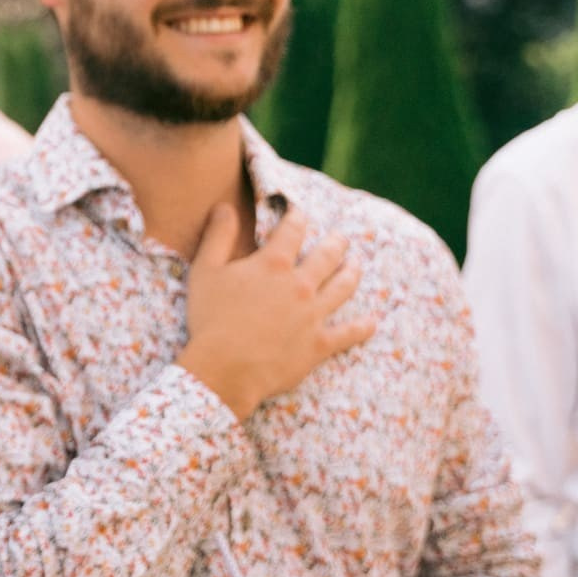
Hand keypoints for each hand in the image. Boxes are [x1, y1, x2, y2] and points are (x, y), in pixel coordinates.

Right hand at [176, 205, 374, 418]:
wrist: (224, 369)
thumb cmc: (210, 319)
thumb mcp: (205, 271)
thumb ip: (218, 236)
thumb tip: (224, 207)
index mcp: (273, 264)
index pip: (293, 230)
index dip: (297, 218)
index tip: (299, 214)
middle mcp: (300, 285)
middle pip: (327, 256)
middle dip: (335, 243)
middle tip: (340, 238)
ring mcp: (314, 315)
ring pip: (343, 287)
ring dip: (352, 274)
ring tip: (356, 266)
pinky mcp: (319, 344)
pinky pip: (348, 333)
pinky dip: (362, 327)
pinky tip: (372, 322)